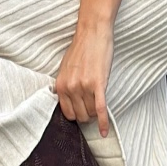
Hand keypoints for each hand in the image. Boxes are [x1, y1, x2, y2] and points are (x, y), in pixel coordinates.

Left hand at [55, 20, 114, 136]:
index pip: (67, 113)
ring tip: (99, 106)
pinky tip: (105, 132)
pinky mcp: (98, 84)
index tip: (82, 114)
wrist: (93, 33)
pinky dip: (104, 123)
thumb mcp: (66, 69)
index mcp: (60, 85)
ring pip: (91, 113)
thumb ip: (66, 85)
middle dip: (87, 116)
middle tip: (93, 110)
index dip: (76, 115)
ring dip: (96, 114)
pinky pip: (101, 109)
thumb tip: (69, 101)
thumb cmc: (81, 49)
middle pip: (80, 115)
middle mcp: (70, 88)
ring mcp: (84, 87)